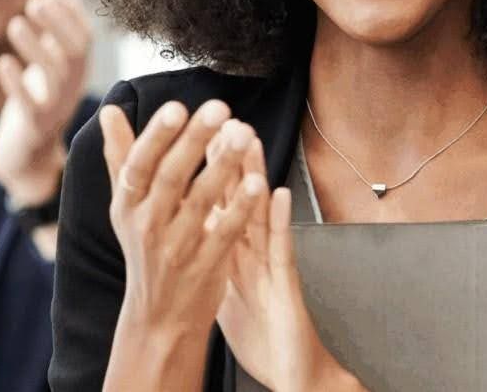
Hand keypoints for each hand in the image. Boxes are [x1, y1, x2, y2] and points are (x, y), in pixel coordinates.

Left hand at [0, 0, 91, 204]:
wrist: (27, 156)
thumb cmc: (35, 103)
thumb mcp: (49, 66)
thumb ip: (54, 35)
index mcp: (78, 72)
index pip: (85, 38)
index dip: (71, 13)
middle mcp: (73, 87)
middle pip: (75, 52)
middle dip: (58, 24)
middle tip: (35, 0)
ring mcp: (57, 107)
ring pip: (55, 74)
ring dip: (36, 47)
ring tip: (15, 23)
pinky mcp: (36, 126)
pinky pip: (31, 104)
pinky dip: (17, 82)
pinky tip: (3, 62)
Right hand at [102, 100, 256, 341]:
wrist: (157, 317)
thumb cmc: (145, 247)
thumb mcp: (127, 205)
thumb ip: (122, 157)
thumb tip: (110, 110)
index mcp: (128, 204)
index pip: (139, 165)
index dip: (156, 137)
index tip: (176, 107)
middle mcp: (148, 224)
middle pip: (171, 178)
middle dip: (194, 141)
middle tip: (219, 107)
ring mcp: (176, 248)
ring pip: (200, 203)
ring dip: (223, 167)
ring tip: (244, 134)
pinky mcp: (204, 267)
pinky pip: (224, 234)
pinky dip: (240, 210)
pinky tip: (258, 183)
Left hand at [216, 142, 359, 391]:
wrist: (293, 372)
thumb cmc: (263, 335)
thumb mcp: (229, 294)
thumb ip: (215, 263)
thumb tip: (192, 243)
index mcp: (237, 255)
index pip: (220, 205)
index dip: (208, 173)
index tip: (195, 137)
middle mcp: (255, 253)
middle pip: (240, 199)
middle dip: (230, 160)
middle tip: (223, 120)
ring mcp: (272, 264)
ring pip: (262, 212)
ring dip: (256, 176)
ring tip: (250, 140)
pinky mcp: (286, 283)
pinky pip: (281, 248)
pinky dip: (281, 220)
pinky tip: (279, 194)